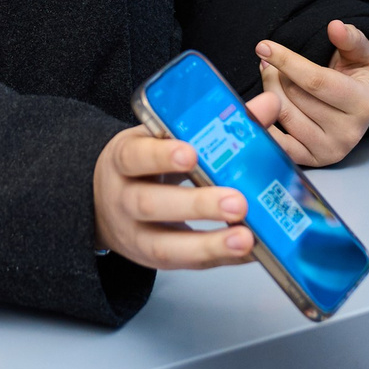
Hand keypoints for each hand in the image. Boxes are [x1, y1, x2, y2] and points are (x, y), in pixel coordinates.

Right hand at [90, 126, 258, 271]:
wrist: (101, 202)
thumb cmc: (142, 163)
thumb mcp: (164, 136)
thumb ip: (214, 122)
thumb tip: (268, 105)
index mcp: (124, 158)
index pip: (135, 156)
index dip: (161, 156)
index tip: (191, 154)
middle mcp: (124, 198)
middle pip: (151, 204)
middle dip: (197, 205)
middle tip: (237, 202)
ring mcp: (135, 234)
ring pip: (165, 245)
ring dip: (209, 243)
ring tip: (245, 238)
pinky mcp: (153, 259)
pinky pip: (186, 264)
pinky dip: (219, 257)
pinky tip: (247, 250)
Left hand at [250, 21, 368, 166]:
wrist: (357, 111)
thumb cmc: (355, 78)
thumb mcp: (361, 55)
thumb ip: (350, 38)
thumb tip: (335, 27)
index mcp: (362, 103)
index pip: (315, 81)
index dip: (287, 61)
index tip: (263, 47)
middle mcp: (348, 131)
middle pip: (295, 97)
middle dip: (276, 74)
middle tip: (270, 63)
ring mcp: (329, 149)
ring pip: (284, 115)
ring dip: (269, 92)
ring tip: (272, 78)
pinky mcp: (312, 161)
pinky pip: (278, 143)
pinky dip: (265, 122)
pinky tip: (263, 104)